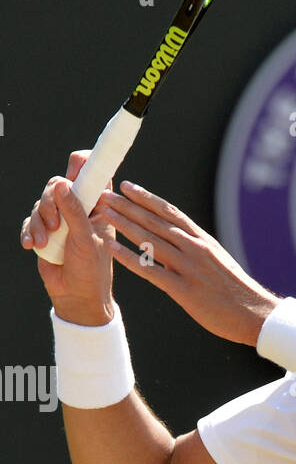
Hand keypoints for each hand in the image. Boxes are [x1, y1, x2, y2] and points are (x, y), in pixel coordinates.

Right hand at [21, 152, 115, 324]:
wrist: (77, 297)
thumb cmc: (91, 270)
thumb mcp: (86, 239)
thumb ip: (74, 211)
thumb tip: (61, 183)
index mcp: (99, 206)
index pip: (94, 173)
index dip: (84, 165)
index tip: (73, 172)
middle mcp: (80, 208)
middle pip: (58, 184)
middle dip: (51, 202)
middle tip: (55, 223)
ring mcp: (61, 219)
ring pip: (41, 202)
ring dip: (40, 221)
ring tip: (44, 242)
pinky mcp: (45, 231)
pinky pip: (30, 221)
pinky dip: (29, 232)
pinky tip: (31, 245)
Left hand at [95, 182, 279, 346]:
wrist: (255, 314)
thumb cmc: (237, 292)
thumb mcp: (218, 264)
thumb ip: (196, 253)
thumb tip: (176, 247)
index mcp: (203, 241)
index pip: (171, 213)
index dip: (147, 198)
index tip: (129, 187)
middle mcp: (195, 249)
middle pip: (156, 221)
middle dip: (128, 206)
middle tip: (105, 193)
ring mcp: (189, 268)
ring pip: (151, 240)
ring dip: (125, 224)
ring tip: (103, 212)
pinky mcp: (185, 290)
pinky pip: (151, 271)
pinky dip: (130, 259)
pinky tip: (113, 249)